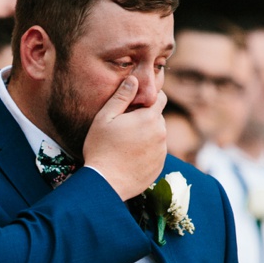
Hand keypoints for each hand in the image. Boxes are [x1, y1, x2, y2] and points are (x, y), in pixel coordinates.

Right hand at [82, 76, 166, 199]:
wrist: (106, 183)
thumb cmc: (101, 148)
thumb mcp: (105, 118)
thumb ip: (122, 97)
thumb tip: (134, 79)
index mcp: (149, 118)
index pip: (160, 97)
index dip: (148, 98)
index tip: (135, 103)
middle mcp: (161, 134)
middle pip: (158, 117)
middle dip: (145, 117)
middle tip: (125, 125)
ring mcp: (162, 151)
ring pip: (157, 134)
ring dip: (146, 134)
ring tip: (125, 143)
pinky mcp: (160, 165)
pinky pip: (156, 151)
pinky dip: (147, 150)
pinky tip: (129, 155)